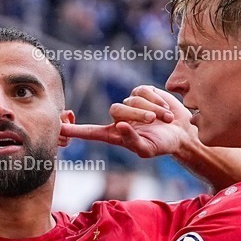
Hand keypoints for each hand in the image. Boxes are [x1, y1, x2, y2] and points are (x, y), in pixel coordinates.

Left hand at [60, 85, 194, 157]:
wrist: (182, 133)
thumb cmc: (163, 145)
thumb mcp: (147, 149)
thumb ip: (131, 140)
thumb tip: (118, 125)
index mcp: (116, 135)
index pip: (91, 132)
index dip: (75, 130)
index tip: (59, 128)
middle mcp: (120, 118)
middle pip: (116, 109)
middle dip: (136, 114)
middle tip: (153, 121)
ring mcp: (130, 104)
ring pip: (131, 99)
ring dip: (151, 109)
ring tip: (164, 119)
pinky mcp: (142, 93)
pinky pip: (143, 91)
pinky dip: (156, 100)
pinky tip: (165, 110)